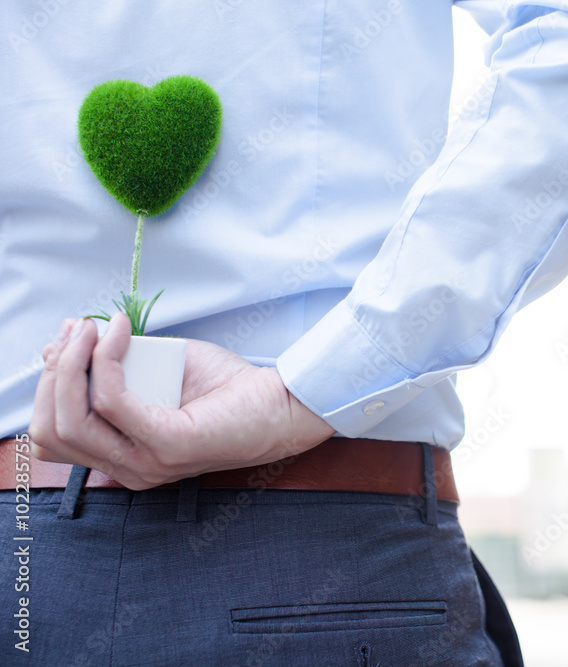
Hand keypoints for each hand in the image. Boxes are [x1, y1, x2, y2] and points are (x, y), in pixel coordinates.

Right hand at [28, 313, 336, 489]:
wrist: (282, 404)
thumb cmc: (229, 390)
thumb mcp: (160, 373)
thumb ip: (116, 366)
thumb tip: (67, 346)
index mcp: (124, 458)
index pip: (53, 435)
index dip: (47, 387)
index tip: (65, 339)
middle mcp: (129, 469)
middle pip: (52, 430)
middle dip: (52, 374)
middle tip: (75, 330)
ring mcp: (147, 463)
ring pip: (73, 419)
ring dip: (72, 364)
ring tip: (89, 327)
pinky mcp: (168, 445)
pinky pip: (114, 401)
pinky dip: (107, 359)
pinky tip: (118, 332)